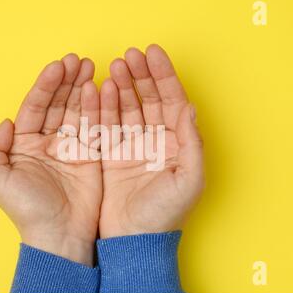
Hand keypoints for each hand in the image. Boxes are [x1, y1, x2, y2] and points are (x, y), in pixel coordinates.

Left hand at [0, 54, 101, 265]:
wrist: (59, 234)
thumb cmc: (27, 209)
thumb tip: (6, 122)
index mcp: (24, 144)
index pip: (36, 106)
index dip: (46, 85)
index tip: (58, 66)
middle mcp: (48, 142)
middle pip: (58, 103)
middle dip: (67, 80)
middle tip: (79, 60)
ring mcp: (71, 147)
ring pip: (77, 110)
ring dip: (83, 88)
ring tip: (91, 67)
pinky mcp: (91, 155)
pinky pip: (95, 126)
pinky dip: (98, 108)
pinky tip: (100, 90)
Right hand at [99, 44, 203, 237]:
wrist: (134, 239)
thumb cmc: (165, 214)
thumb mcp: (189, 180)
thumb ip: (192, 143)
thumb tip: (190, 108)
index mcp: (178, 144)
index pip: (173, 101)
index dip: (164, 76)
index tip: (152, 54)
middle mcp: (156, 140)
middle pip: (149, 98)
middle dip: (141, 75)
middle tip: (129, 56)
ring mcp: (132, 146)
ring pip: (127, 107)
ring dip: (121, 86)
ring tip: (114, 67)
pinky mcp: (111, 154)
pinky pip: (107, 124)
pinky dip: (103, 106)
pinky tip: (100, 89)